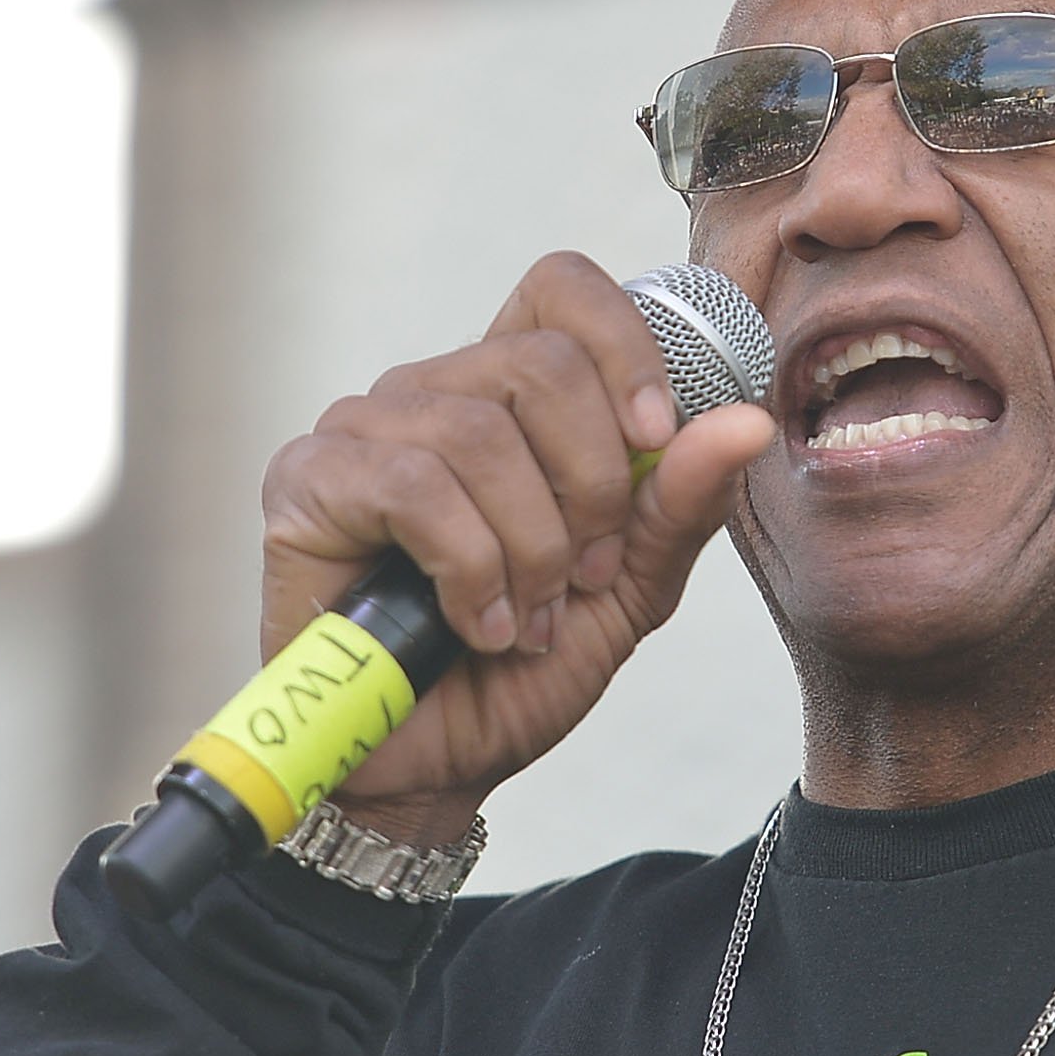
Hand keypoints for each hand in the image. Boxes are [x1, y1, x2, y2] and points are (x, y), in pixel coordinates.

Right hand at [255, 252, 774, 845]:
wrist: (438, 767)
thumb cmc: (522, 672)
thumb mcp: (630, 588)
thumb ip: (681, 502)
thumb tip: (747, 420)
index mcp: (509, 397)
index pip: (562, 288)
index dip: (624, 346)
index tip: (656, 438)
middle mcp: (431, 392)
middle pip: (538, 361)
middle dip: (590, 483)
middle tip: (583, 574)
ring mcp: (361, 430)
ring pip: (480, 432)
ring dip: (529, 547)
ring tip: (527, 618)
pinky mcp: (307, 481)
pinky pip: (414, 484)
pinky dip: (469, 567)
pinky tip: (478, 625)